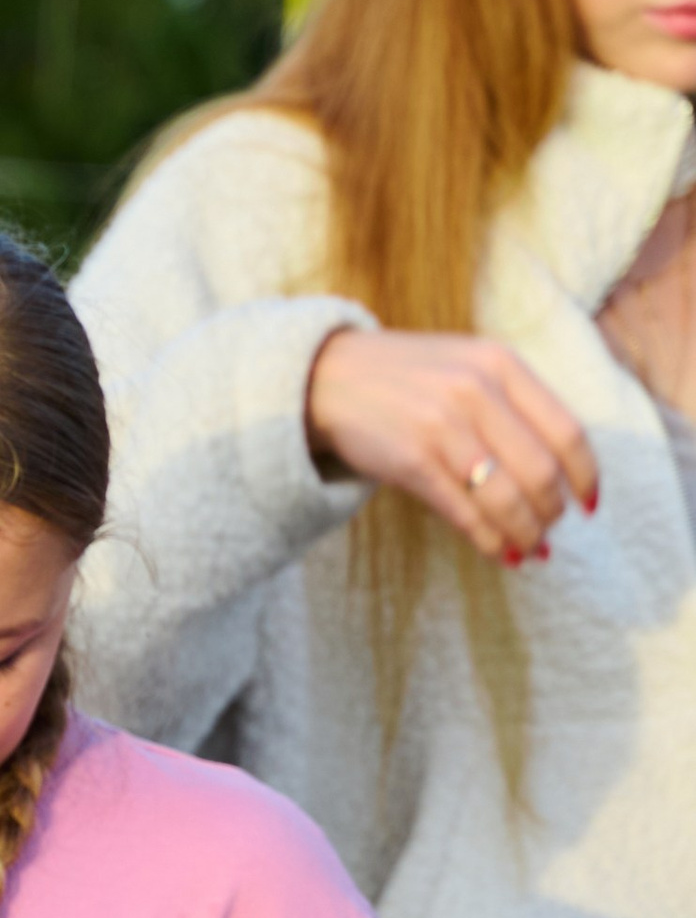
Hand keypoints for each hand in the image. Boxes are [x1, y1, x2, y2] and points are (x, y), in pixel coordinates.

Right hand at [305, 325, 596, 560]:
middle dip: (552, 512)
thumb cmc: (404, 379)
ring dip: (525, 533)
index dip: (585, 476)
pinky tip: (499, 552)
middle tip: (550, 530)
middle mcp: (476, 392)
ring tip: (530, 549)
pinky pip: (465, 511)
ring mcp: (443, 426)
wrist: (326, 378)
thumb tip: (558, 468)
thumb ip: (511, 402)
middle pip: (541, 471)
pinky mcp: (412, 460)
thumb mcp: (466, 367)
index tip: (589, 504)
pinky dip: (489, 539)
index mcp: (500, 365)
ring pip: (506, 497)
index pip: (567, 431)